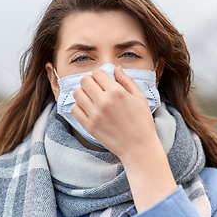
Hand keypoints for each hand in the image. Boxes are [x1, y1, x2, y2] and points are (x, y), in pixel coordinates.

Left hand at [71, 67, 176, 211]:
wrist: (138, 147)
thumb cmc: (142, 122)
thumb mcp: (140, 98)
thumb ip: (127, 81)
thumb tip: (116, 69)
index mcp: (117, 92)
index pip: (97, 73)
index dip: (99, 75)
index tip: (102, 81)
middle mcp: (103, 101)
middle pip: (84, 81)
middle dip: (89, 81)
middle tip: (95, 88)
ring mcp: (95, 114)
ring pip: (77, 94)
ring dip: (83, 93)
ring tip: (91, 99)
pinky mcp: (89, 126)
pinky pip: (75, 109)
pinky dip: (79, 107)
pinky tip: (88, 109)